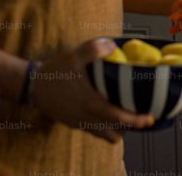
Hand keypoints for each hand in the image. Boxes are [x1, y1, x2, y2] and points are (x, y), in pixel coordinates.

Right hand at [32, 38, 154, 141]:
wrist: (32, 87)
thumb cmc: (54, 72)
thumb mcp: (73, 56)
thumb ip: (93, 49)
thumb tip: (112, 45)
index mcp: (91, 104)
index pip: (119, 118)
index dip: (137, 120)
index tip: (150, 118)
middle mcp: (87, 118)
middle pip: (116, 132)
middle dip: (131, 126)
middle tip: (143, 116)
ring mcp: (80, 123)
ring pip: (106, 135)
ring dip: (118, 128)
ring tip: (126, 114)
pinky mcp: (74, 124)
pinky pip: (95, 132)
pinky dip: (106, 127)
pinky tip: (108, 112)